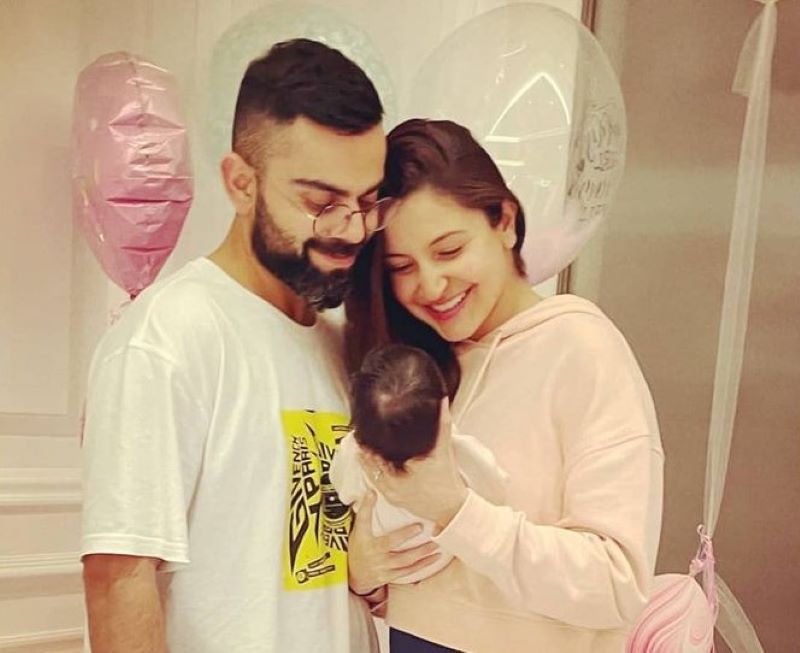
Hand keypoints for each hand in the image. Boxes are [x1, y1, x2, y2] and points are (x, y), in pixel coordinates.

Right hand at [347, 490, 441, 594]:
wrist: (354, 576)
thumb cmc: (359, 548)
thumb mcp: (358, 532)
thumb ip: (365, 515)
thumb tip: (371, 491)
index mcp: (362, 538)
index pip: (363, 520)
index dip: (366, 506)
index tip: (372, 493)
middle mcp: (371, 552)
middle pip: (389, 542)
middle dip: (405, 535)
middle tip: (420, 527)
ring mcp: (381, 566)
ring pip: (404, 559)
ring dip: (421, 552)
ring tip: (435, 544)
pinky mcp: (389, 576)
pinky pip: (408, 570)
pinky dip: (423, 564)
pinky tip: (435, 557)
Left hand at [362, 404, 468, 528]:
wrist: (451, 506)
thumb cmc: (447, 479)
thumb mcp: (445, 449)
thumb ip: (443, 423)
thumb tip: (443, 401)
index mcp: (407, 470)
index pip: (381, 456)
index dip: (371, 444)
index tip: (364, 432)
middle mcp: (397, 484)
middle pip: (374, 465)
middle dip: (367, 452)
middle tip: (359, 439)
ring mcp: (394, 493)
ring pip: (373, 476)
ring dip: (367, 464)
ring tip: (361, 451)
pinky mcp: (394, 500)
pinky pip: (378, 486)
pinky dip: (373, 475)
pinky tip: (370, 466)